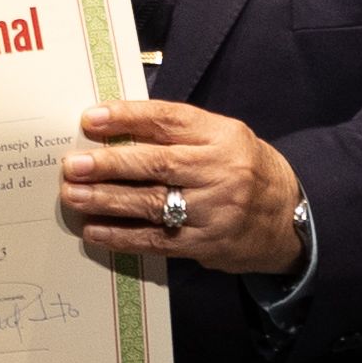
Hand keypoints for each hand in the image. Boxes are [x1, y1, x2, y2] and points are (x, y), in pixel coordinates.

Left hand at [62, 100, 302, 275]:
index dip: (127, 117)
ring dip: (107, 200)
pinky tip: (94, 231)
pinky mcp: (205, 244)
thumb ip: (178, 132)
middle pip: (157, 164)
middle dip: (110, 164)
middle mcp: (220, 172)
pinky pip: (157, 241)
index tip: (90, 119)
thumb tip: (114, 127)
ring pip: (152, 204)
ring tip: (74, 196)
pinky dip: (122, 236)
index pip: (169, 121)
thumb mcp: (222, 138)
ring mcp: (214, 211)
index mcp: (222, 136)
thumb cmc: (242, 169)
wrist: (288, 219)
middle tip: (73, 165)